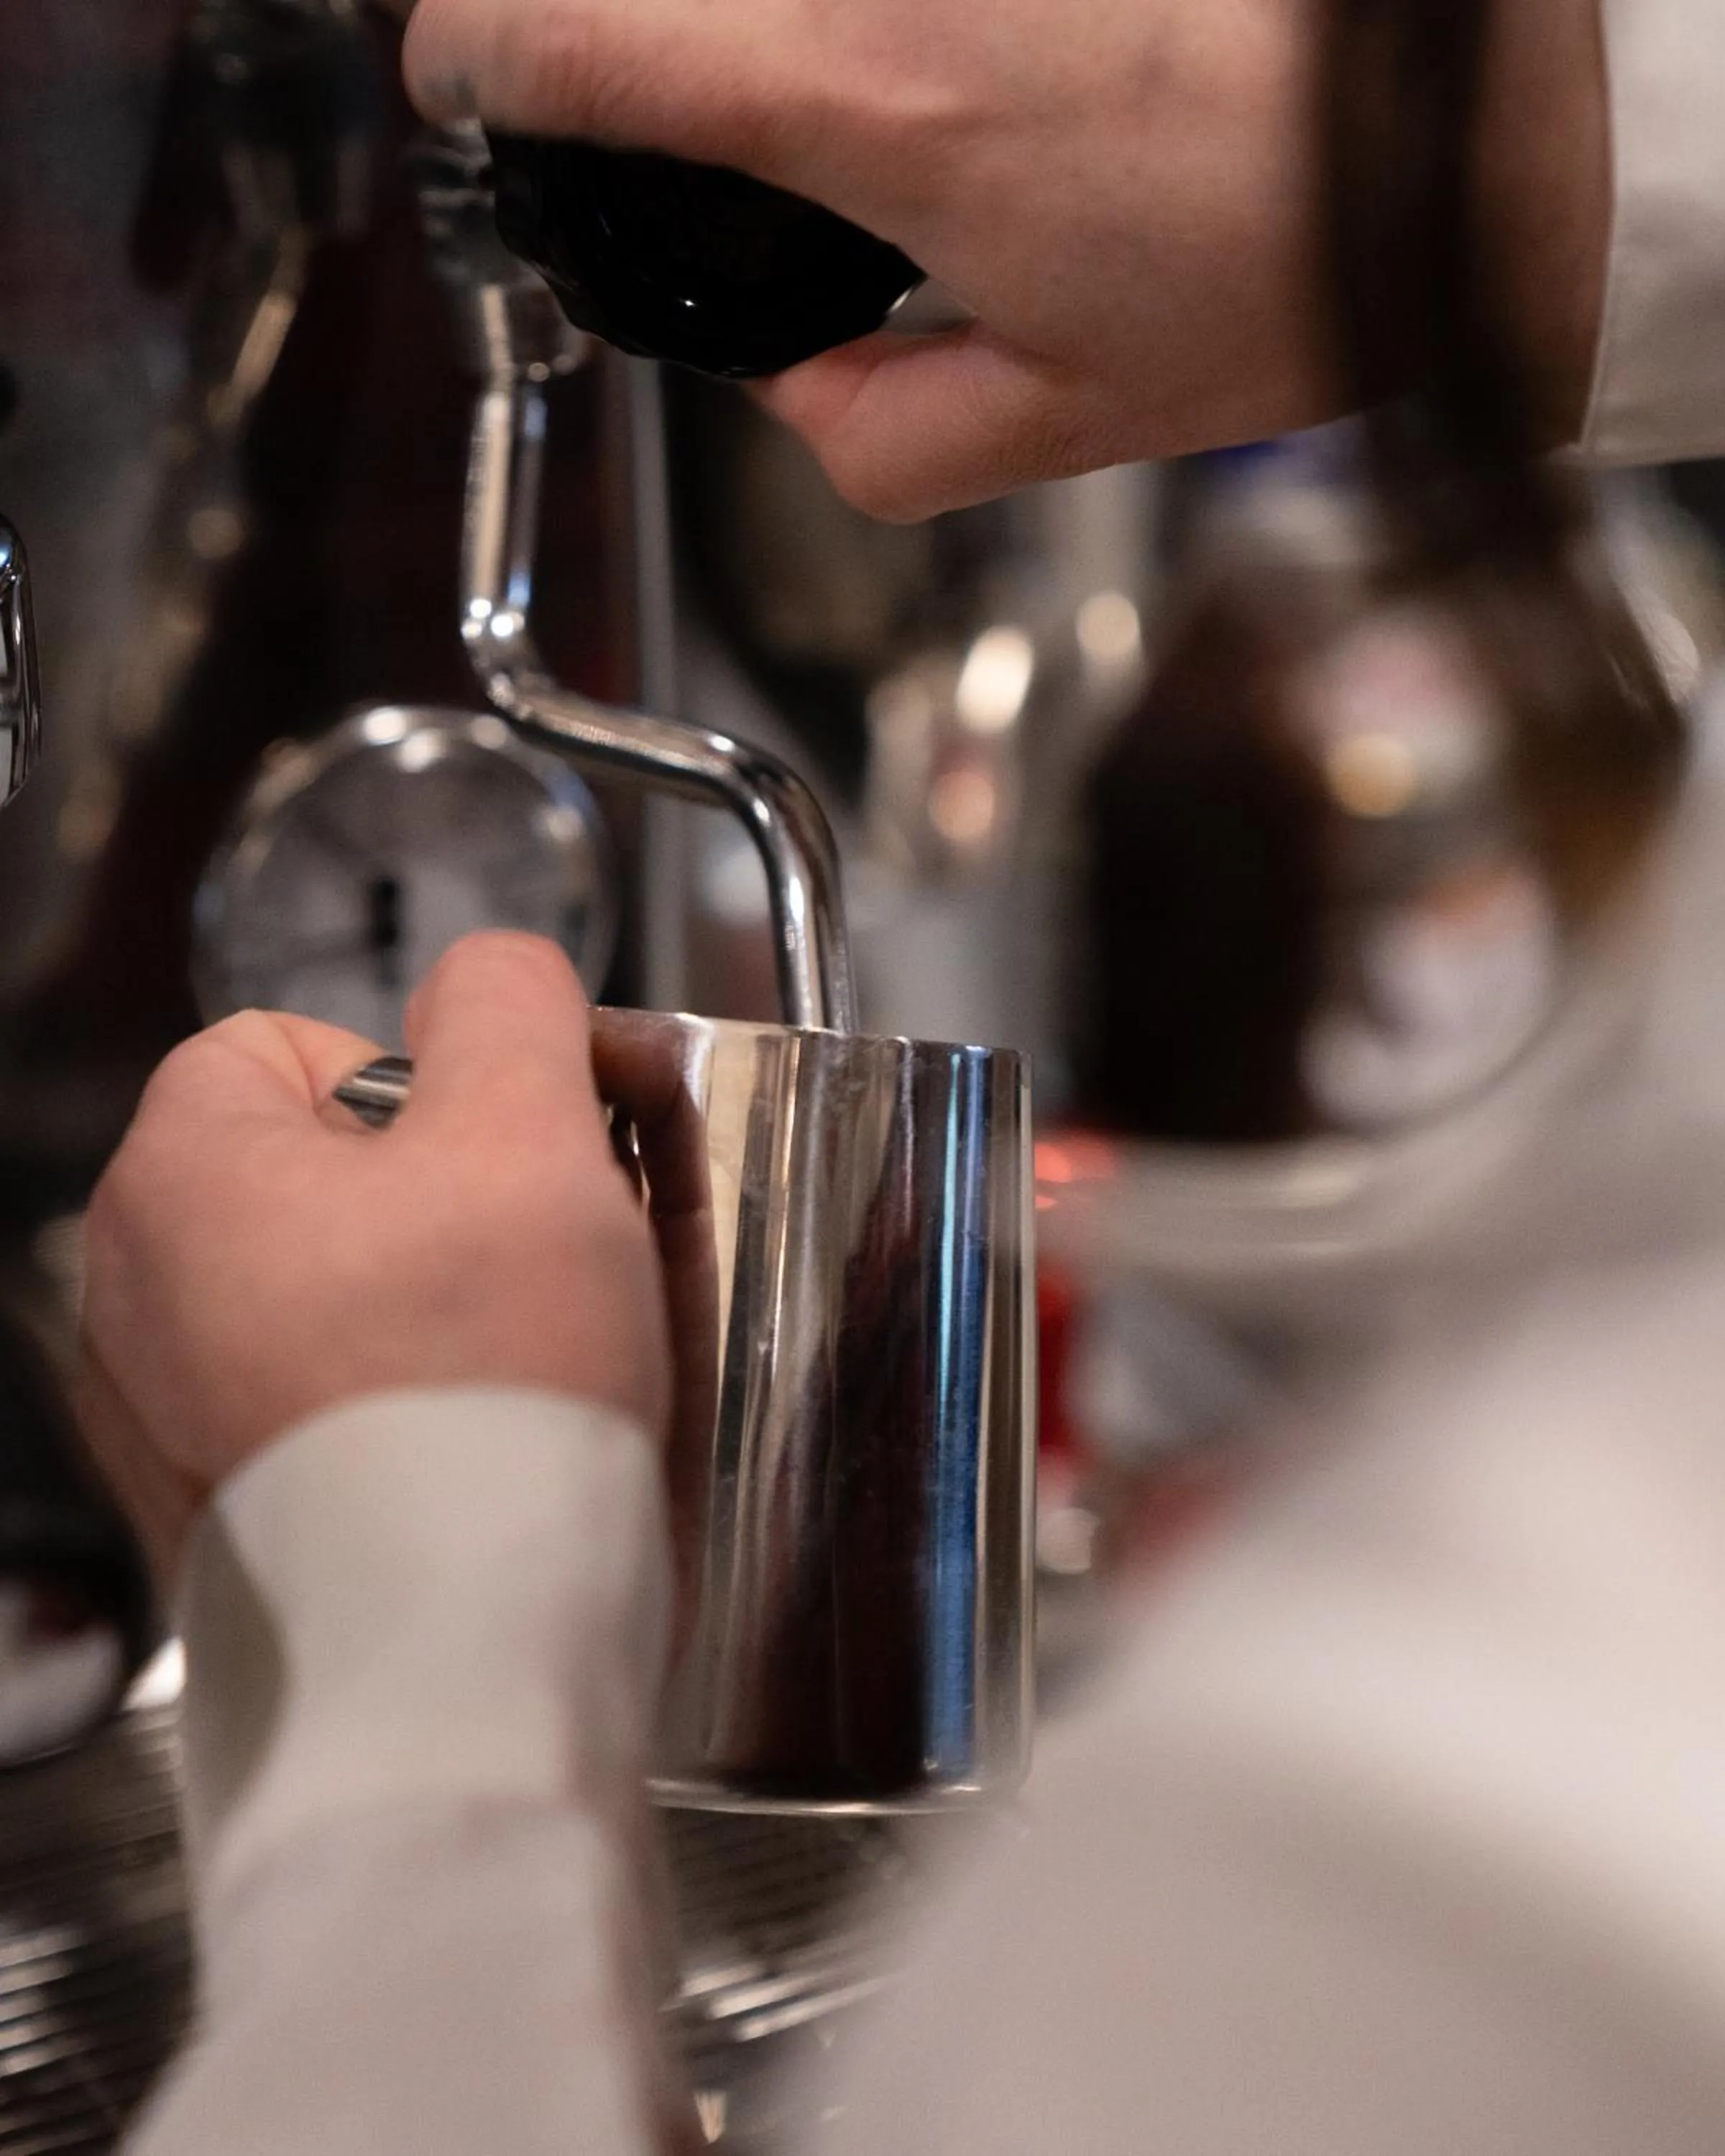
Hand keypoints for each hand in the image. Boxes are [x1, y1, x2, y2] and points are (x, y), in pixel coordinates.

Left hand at [78, 934, 669, 1581]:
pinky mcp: (226, 1512)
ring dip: (443, 1298)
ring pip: (339, 1291)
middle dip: (454, 1193)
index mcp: (178, 1176)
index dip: (433, 1077)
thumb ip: (509, 1002)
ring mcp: (170, 1416)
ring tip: (532, 1355)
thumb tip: (493, 979)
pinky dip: (409, 1400)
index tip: (518, 1148)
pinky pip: (329, 1402)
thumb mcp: (527, 1129)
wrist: (458, 1648)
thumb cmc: (481, 1389)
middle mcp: (138, 1295)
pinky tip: (482, 1437)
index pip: (296, 1044)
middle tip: (551, 1252)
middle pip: (327, 1173)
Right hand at [396, 0, 1608, 519]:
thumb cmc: (1282, 271)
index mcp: (873, 111)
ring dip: (699, 32)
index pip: (582, 40)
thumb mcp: (1054, 423)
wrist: (1462, 143)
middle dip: (570, 26)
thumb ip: (870, 438)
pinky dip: (802, 31)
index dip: (474, 58)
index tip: (457, 86)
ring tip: (702, 97)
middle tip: (568, 86)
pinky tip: (826, 75)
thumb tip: (790, 393)